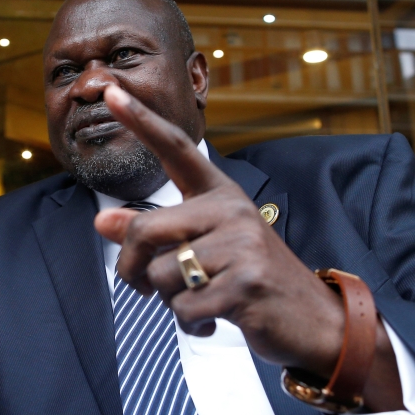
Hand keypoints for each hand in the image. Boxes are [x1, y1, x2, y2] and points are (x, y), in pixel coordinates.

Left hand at [94, 87, 402, 410]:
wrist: (312, 319)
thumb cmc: (249, 278)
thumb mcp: (204, 247)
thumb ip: (154, 232)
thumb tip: (101, 220)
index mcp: (220, 195)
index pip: (175, 150)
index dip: (141, 121)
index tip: (110, 91)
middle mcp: (231, 211)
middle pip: (145, 231)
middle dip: (130, 268)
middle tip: (141, 288)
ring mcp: (242, 246)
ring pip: (161, 275)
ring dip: (170, 301)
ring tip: (201, 301)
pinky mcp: (246, 284)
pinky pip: (184, 307)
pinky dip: (190, 322)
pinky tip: (213, 320)